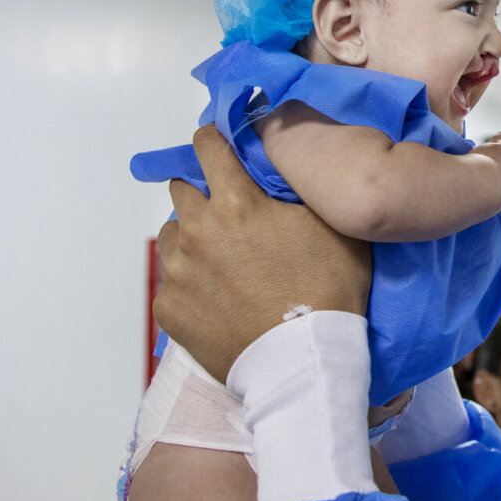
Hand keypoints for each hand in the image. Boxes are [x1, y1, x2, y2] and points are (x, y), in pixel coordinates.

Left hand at [154, 125, 372, 382]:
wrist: (304, 361)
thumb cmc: (328, 290)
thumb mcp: (332, 224)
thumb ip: (301, 189)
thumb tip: (287, 164)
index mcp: (237, 202)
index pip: (208, 146)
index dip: (214, 139)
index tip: (219, 143)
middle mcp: (198, 230)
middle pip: (182, 189)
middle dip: (204, 193)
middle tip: (232, 213)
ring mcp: (177, 271)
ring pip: (172, 235)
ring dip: (193, 238)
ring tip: (224, 260)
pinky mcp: (168, 308)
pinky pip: (171, 281)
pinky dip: (190, 281)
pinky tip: (219, 297)